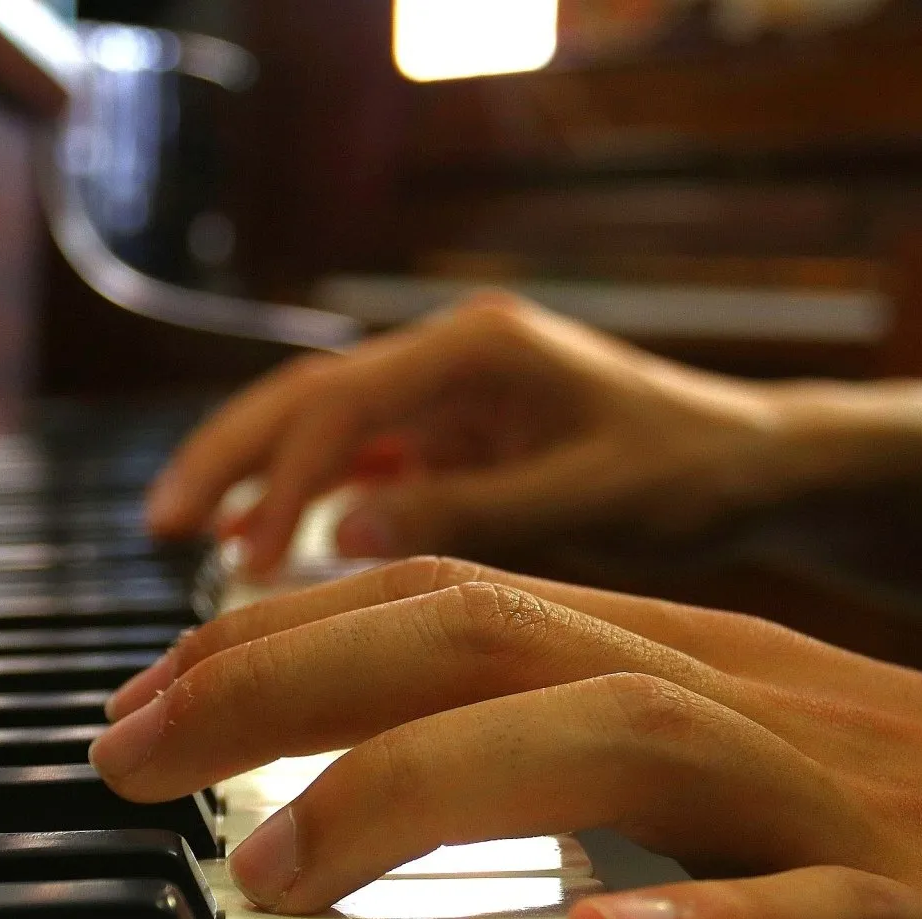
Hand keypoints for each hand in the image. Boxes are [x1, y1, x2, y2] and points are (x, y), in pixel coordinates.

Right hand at [144, 292, 867, 578]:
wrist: (762, 467)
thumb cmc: (695, 477)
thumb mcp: (592, 502)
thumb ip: (473, 511)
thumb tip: (345, 535)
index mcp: (482, 353)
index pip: (343, 404)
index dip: (282, 480)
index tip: (241, 561)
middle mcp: (454, 361)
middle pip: (308, 395)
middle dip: (230, 456)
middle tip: (159, 525)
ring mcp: (451, 398)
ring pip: (322, 426)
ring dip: (256, 474)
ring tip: (185, 535)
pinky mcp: (457, 438)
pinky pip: (359, 461)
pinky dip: (307, 500)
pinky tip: (267, 548)